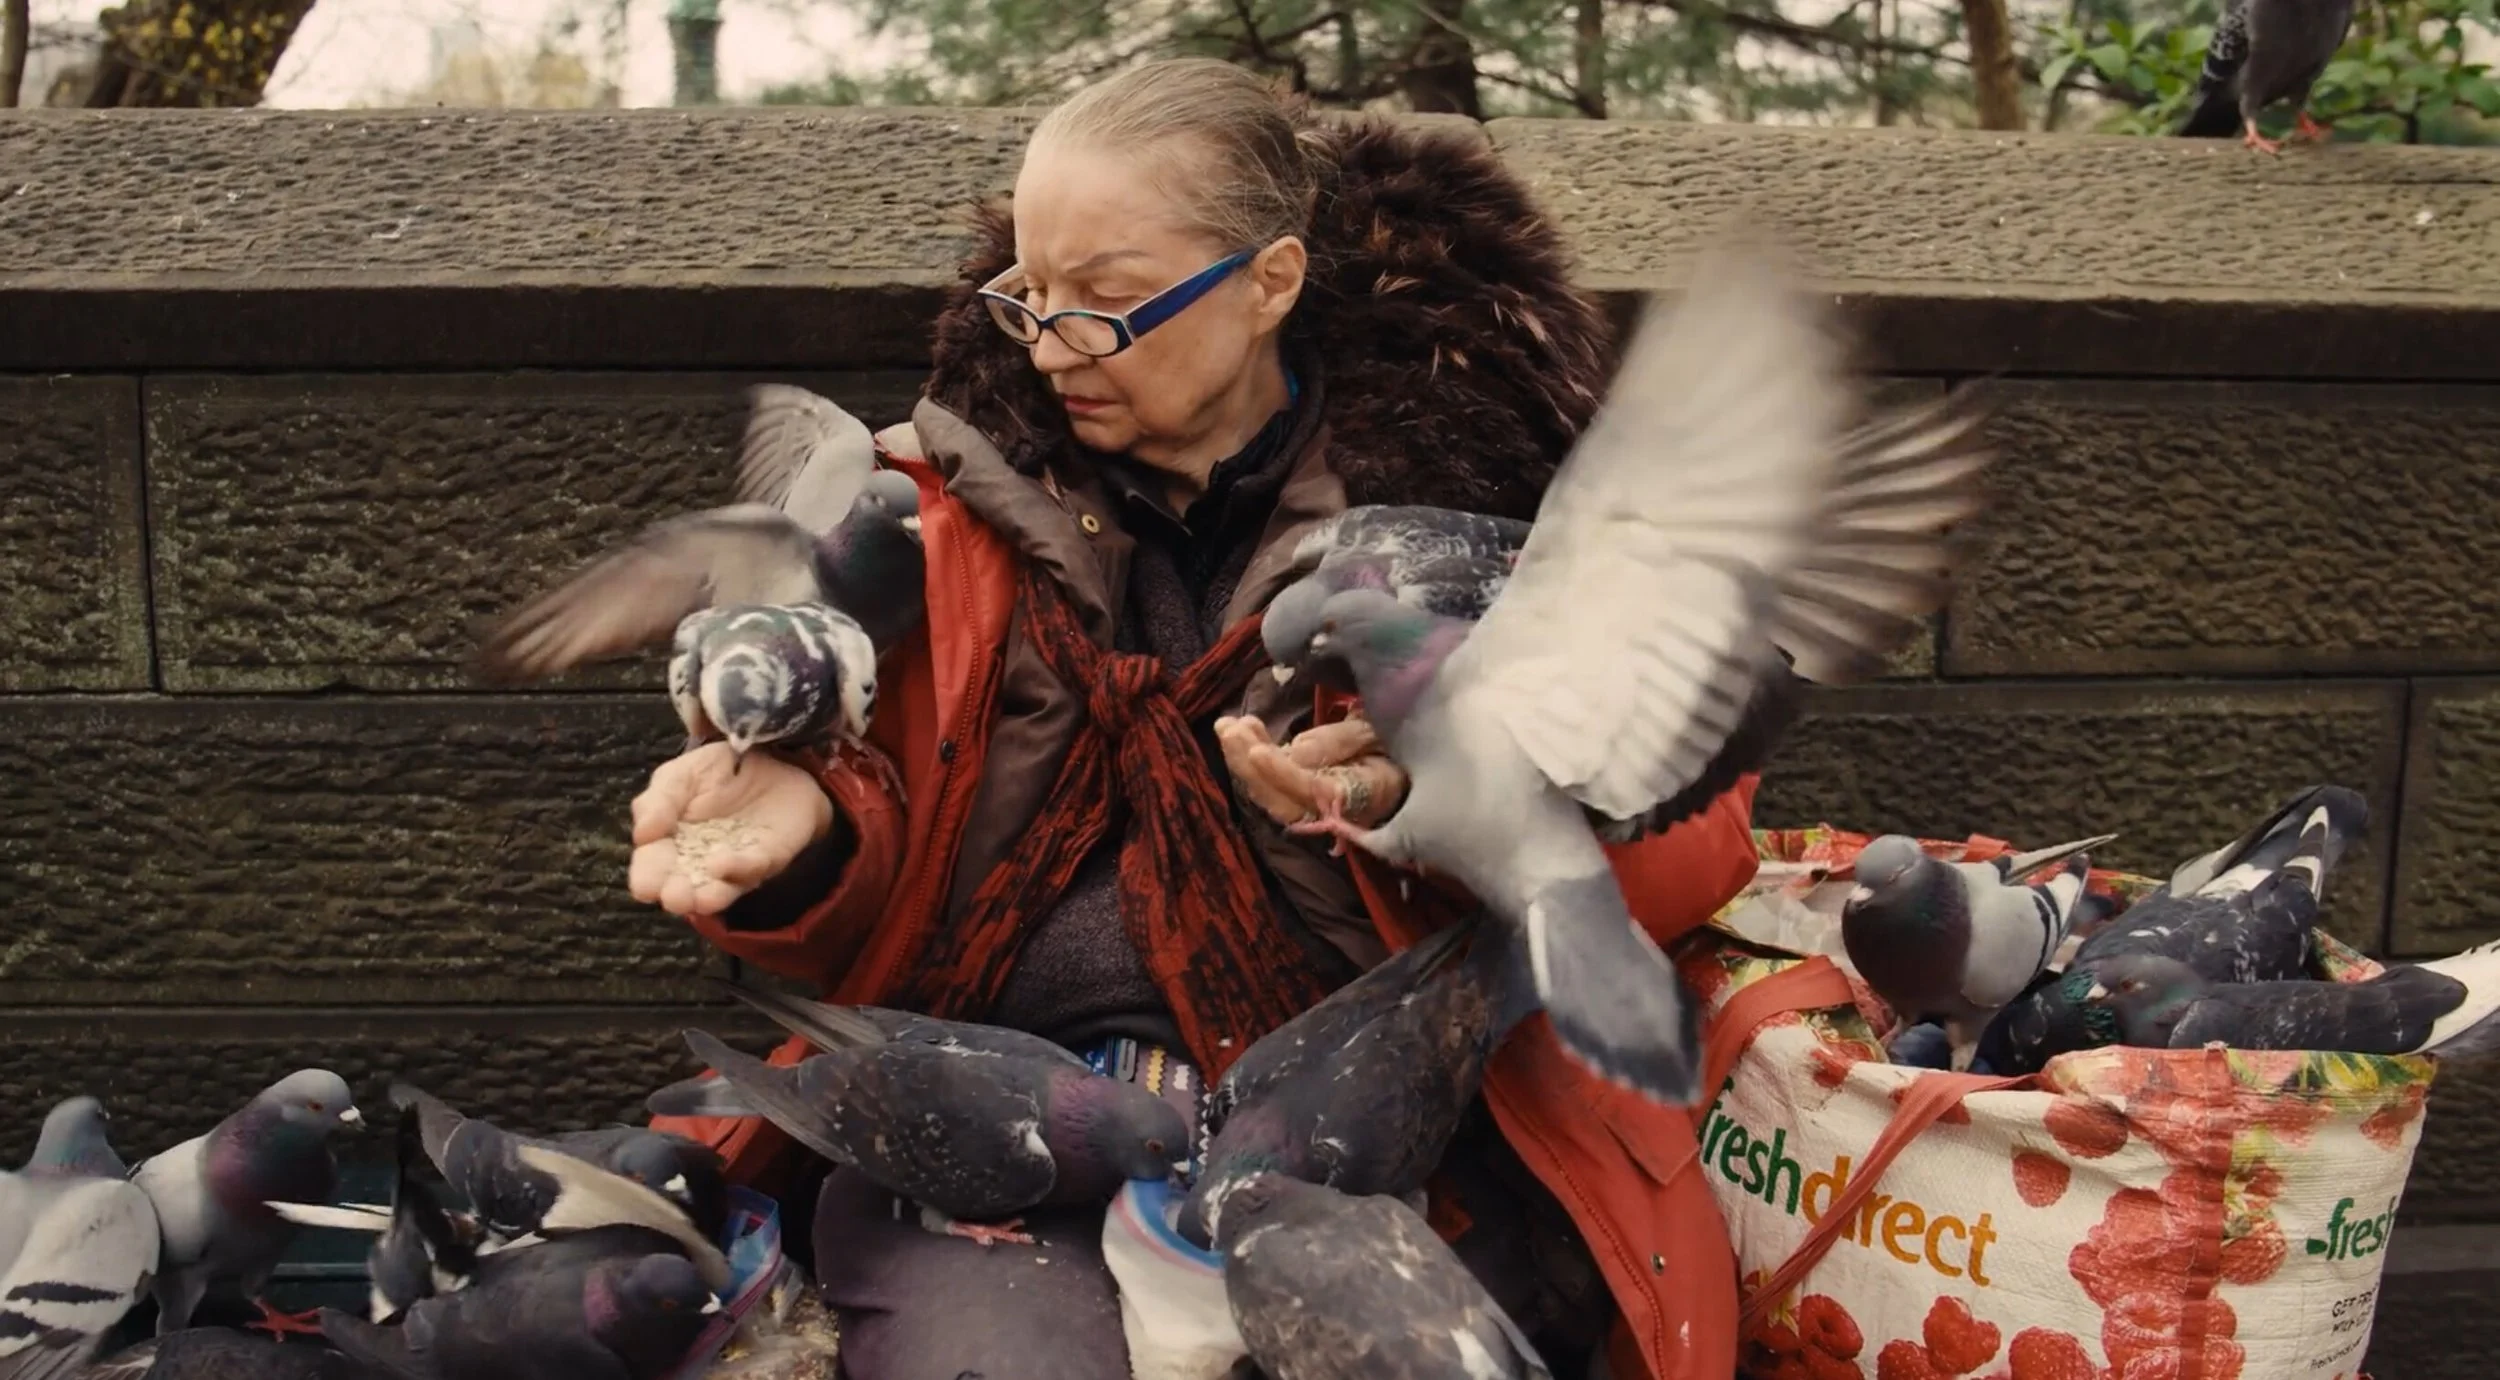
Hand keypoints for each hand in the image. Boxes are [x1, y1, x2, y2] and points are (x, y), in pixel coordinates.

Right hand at [628, 741, 833, 917]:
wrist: (774, 757)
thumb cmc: (718, 770)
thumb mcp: (681, 775)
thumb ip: (658, 801)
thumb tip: (642, 835)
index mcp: (670, 844)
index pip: (653, 867)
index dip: (647, 878)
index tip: (645, 887)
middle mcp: (701, 863)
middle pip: (684, 886)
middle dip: (677, 896)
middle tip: (673, 898)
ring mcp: (736, 865)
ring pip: (720, 889)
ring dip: (707, 897)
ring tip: (696, 901)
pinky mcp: (768, 858)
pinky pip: (754, 867)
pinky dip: (738, 868)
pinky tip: (720, 864)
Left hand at [1215, 714, 1408, 829]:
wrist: (1407, 767)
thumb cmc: (1397, 743)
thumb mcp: (1377, 732)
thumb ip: (1340, 742)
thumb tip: (1297, 751)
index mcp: (1362, 796)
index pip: (1314, 792)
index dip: (1283, 774)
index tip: (1256, 749)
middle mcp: (1335, 813)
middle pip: (1283, 800)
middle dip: (1249, 764)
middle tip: (1227, 727)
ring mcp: (1317, 810)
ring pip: (1273, 797)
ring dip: (1244, 762)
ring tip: (1227, 726)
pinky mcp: (1304, 800)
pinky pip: (1274, 788)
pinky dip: (1254, 762)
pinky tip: (1242, 734)